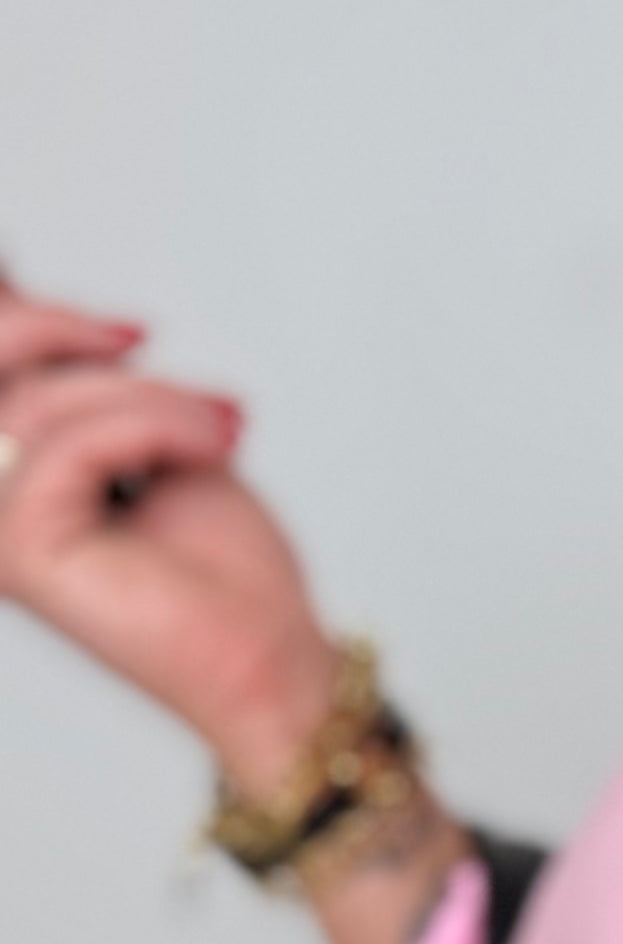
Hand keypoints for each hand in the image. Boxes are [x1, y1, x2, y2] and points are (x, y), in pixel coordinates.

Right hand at [0, 274, 462, 943]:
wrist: (275, 656)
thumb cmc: (224, 568)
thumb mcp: (151, 431)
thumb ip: (83, 375)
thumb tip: (16, 287)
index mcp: (7, 471)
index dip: (13, 311)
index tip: (69, 296)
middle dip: (58, 327)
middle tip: (140, 336)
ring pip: (37, 401)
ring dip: (146, 398)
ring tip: (217, 429)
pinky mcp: (22, 553)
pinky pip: (73, 446)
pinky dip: (156, 429)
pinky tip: (213, 448)